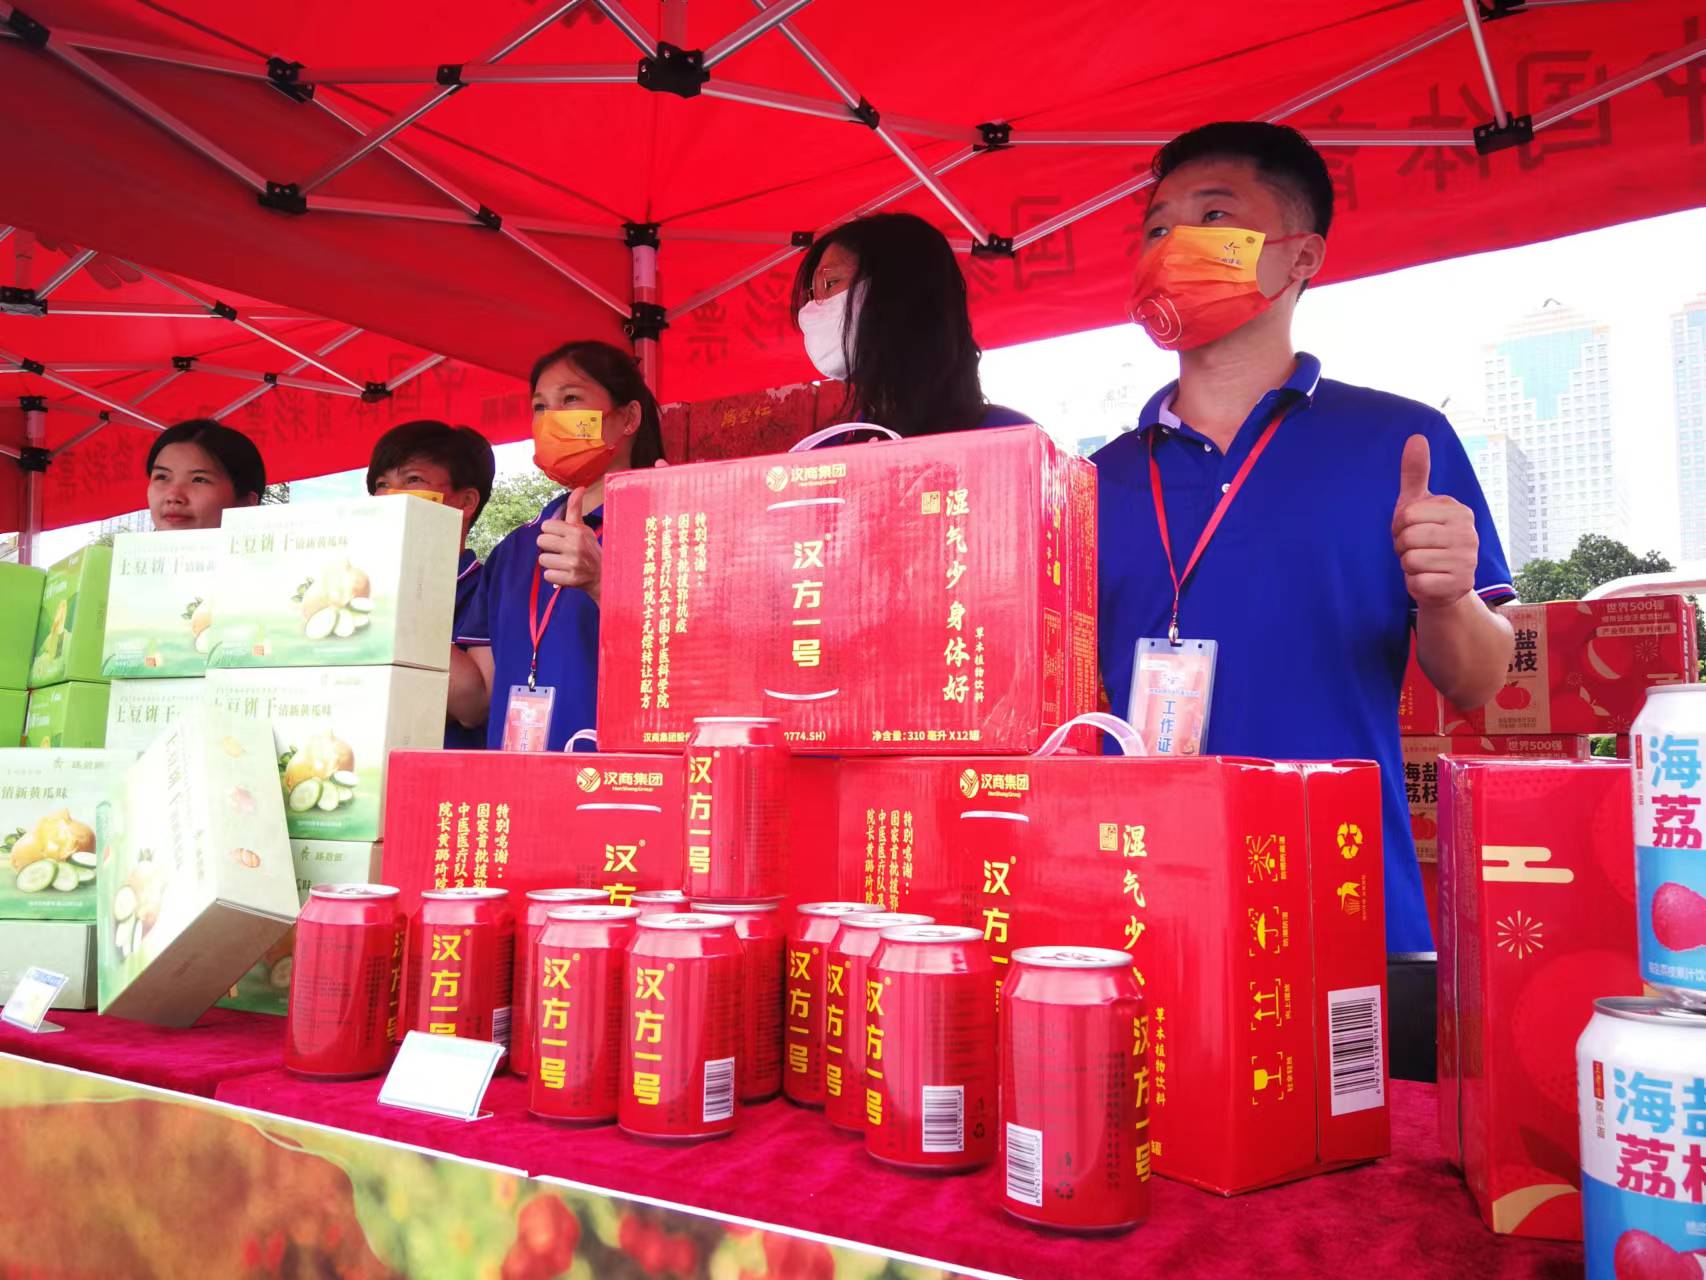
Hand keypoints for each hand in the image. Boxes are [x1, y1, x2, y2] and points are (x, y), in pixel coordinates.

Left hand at [538, 487, 601, 599]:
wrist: (603, 576)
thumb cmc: (590, 550)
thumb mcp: (583, 528)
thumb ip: (575, 509)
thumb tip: (579, 488)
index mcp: (577, 531)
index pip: (546, 526)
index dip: (552, 533)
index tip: (562, 538)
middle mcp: (575, 546)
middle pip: (541, 541)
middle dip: (549, 547)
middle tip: (562, 551)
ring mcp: (573, 563)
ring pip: (542, 559)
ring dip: (551, 563)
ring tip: (563, 563)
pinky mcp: (570, 579)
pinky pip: (548, 575)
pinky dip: (554, 576)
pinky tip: (565, 573)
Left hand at [1392, 434, 1477, 609]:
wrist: (1443, 583)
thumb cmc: (1426, 538)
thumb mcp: (1418, 504)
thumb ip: (1416, 473)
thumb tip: (1416, 436)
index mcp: (1459, 511)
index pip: (1407, 514)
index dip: (1399, 525)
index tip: (1410, 530)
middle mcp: (1469, 535)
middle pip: (1408, 537)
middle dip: (1401, 546)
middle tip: (1414, 549)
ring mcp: (1467, 561)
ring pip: (1410, 560)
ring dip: (1408, 565)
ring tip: (1422, 564)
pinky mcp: (1458, 586)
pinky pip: (1416, 583)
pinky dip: (1414, 584)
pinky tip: (1428, 580)